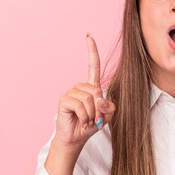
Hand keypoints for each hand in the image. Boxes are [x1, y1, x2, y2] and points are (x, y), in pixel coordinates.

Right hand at [52, 34, 116, 150]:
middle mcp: (80, 87)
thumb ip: (109, 106)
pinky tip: (81, 121)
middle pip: (97, 91)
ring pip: (90, 99)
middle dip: (99, 108)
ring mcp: (71, 92)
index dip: (92, 51)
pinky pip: (81, 106)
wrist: (76, 139)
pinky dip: (85, 116)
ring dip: (92, 114)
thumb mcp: (106, 116)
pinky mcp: (64, 100)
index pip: (93, 66)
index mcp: (91, 88)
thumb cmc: (90, 126)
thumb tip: (100, 100)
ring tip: (87, 121)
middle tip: (95, 119)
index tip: (88, 36)